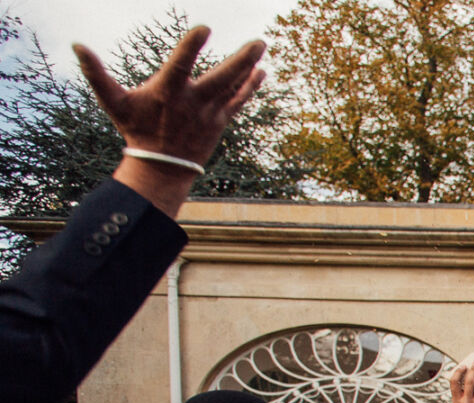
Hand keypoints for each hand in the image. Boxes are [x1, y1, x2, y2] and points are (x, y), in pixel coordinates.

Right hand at [77, 28, 266, 217]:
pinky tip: (261, 71)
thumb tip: (76, 45)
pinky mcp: (219, 121)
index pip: (181, 65)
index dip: (192, 47)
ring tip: (261, 46)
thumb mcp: (113, 102)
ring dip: (248, 67)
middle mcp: (193, 102)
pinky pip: (238, 101)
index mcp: (168, 92)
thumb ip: (96, 73)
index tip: (205, 29)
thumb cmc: (136, 129)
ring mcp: (210, 113)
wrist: (161, 166)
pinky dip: (250, 87)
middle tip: (259, 41)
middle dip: (240, 60)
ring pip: (233, 88)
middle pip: (221, 79)